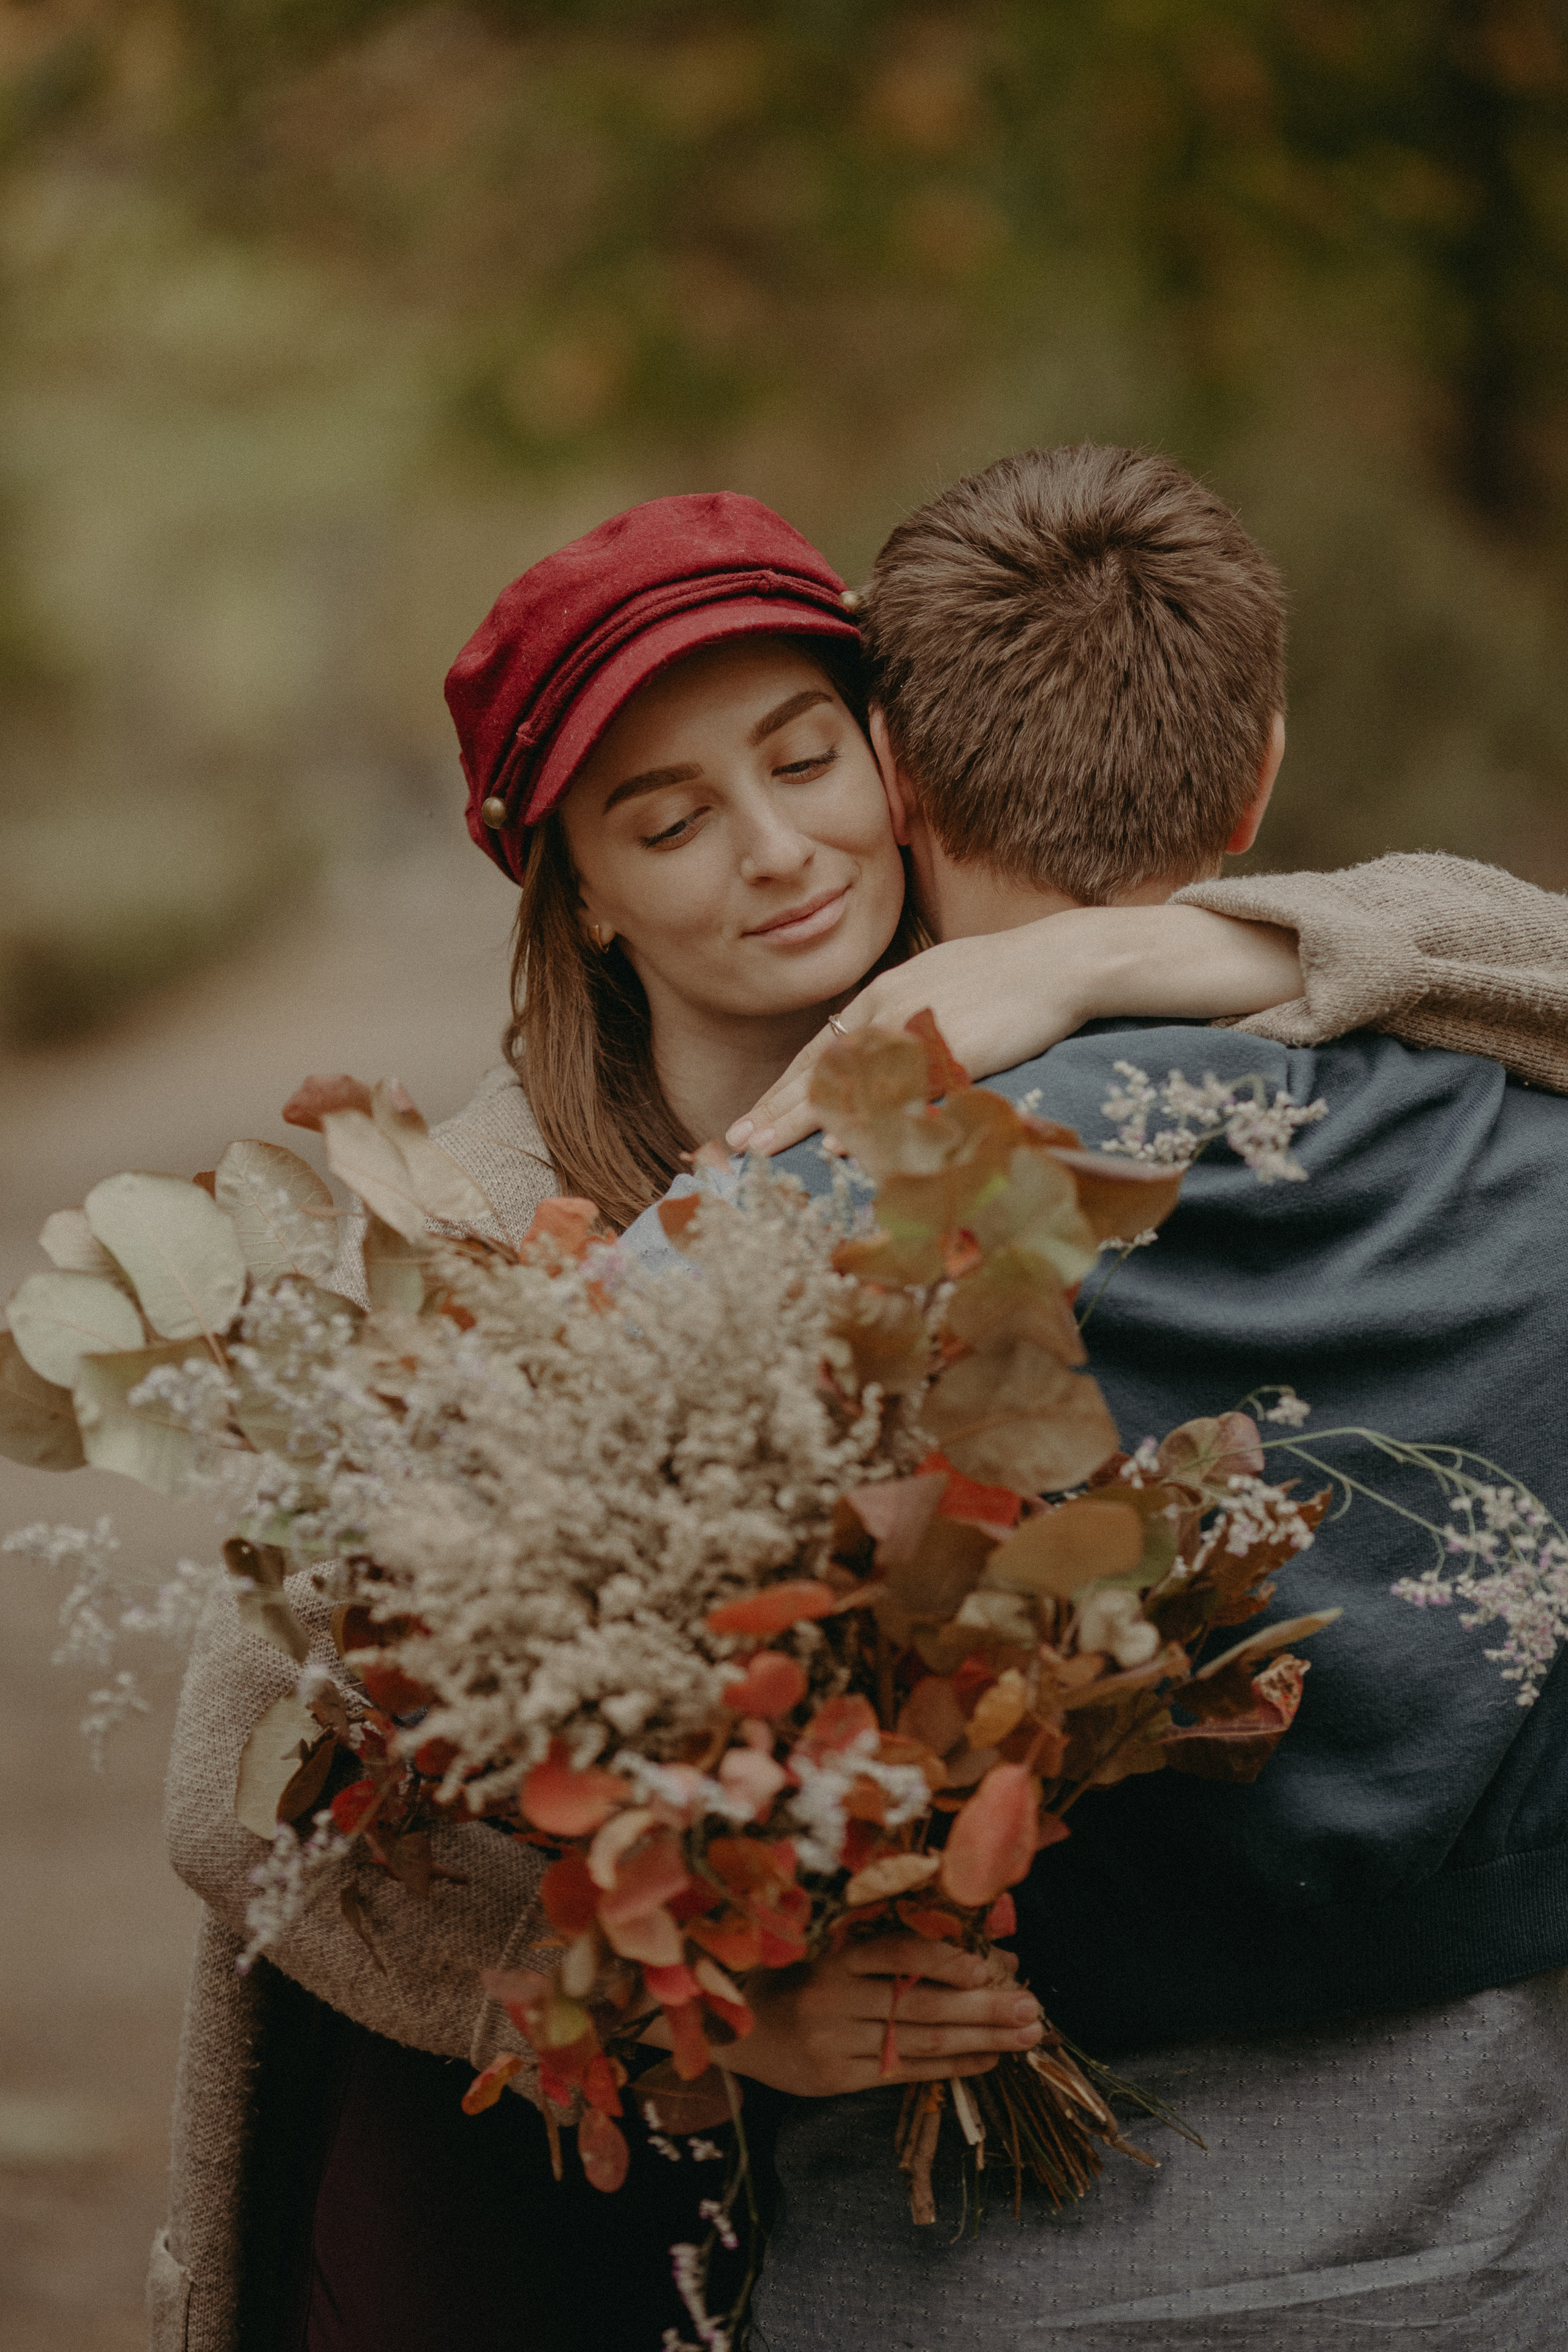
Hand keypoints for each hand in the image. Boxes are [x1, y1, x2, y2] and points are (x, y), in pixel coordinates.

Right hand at [720, 1933, 1043, 2096]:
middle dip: (985, 2006)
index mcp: (834, 1954)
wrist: (738, 2025)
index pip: (902, 1952)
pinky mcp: (834, 2078)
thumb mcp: (833, 1948)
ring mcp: (834, 2040)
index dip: (950, 1959)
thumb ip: (891, 1948)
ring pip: (920, 2040)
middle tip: (1033, 2010)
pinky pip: (902, 2072)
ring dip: (980, 2039)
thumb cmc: (798, 1976)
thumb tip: (976, 1950)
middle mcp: (834, 1996)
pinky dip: (949, 2067)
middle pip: (923, 2002)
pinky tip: (986, 2061)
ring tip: (1025, 2037)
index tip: (996, 1964)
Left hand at [725, 906, 1302, 1156]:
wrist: (1065, 959)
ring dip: (799, 1119)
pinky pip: (897, 1092)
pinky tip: (837, 1143)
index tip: (745, 1126)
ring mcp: (916, 1026)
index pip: (816, 1055)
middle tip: (729, 1146)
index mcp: (883, 999)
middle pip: (816, 1069)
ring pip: (846, 1081)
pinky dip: (866, 1118)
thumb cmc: (1009, 983)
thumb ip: (909, 1031)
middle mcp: (887, 1009)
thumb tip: (883, 1070)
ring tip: (759, 1149)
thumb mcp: (945, 995)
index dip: (779, 1094)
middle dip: (771, 1112)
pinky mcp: (950, 1045)